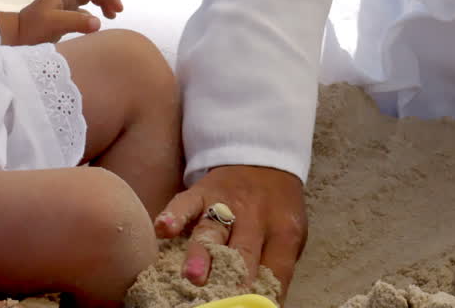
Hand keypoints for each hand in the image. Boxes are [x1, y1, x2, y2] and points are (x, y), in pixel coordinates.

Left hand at [16, 0, 124, 44]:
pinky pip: (84, 8)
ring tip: (113, 15)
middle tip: (119, 10)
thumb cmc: (32, 28)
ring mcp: (64, 4)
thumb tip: (99, 22)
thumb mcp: (54, 24)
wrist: (16, 36)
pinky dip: (94, 12)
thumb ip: (76, 22)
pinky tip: (97, 22)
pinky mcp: (63, 15)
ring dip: (103, 2)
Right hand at [154, 165, 306, 300]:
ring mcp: (225, 203)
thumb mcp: (290, 235)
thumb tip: (264, 302)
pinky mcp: (200, 191)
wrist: (264, 161)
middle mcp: (255, 217)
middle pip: (244, 252)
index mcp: (283, 231)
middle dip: (233, 278)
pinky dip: (173, 215)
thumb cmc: (277, 209)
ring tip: (193, 276)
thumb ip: (277, 266)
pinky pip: (185, 203)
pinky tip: (163, 229)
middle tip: (222, 300)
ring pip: (212, 230)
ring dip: (201, 254)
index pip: (276, 270)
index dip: (264, 294)